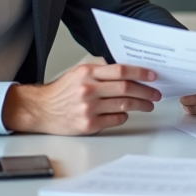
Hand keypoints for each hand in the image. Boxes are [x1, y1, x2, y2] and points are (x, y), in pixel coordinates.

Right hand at [2, 61, 161, 134]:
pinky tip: (127, 113)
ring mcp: (89, 108)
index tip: (153, 76)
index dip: (141, 73)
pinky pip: (116, 119)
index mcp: (87, 73)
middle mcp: (88, 89)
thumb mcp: (78, 73)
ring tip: (148, 104)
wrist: (40, 110)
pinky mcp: (89, 124)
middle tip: (155, 93)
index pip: (121, 70)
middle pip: (126, 88)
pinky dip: (125, 116)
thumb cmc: (61, 92)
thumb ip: (100, 71)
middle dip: (146, 91)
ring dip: (141, 105)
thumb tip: (128, 70)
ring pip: (124, 105)